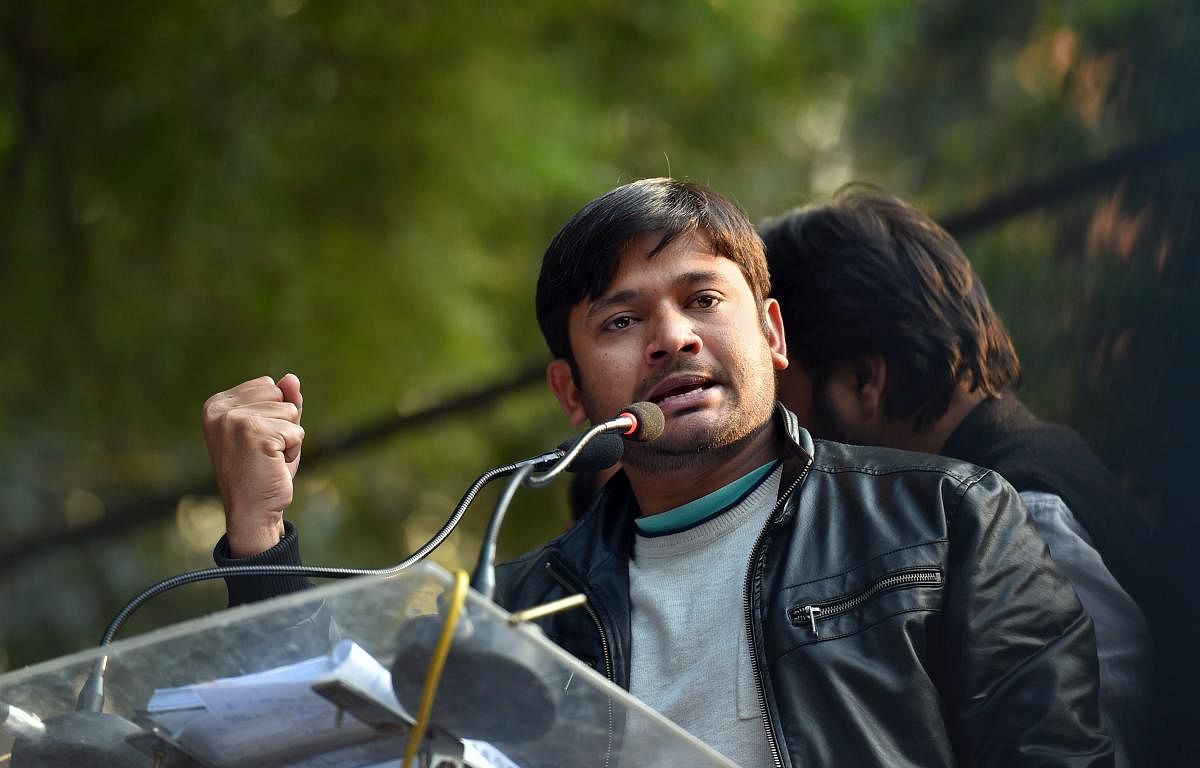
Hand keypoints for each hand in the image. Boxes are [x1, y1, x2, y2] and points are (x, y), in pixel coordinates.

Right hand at [202, 374, 304, 557]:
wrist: (253, 511)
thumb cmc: (262, 471)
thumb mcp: (274, 430)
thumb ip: (282, 402)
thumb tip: (291, 378)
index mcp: (217, 404)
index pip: (268, 385)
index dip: (274, 414)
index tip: (256, 440)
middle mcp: (220, 409)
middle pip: (280, 394)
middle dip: (284, 423)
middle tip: (264, 451)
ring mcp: (235, 420)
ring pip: (290, 411)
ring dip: (288, 438)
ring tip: (268, 459)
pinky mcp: (255, 433)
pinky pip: (296, 430)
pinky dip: (293, 450)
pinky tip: (273, 465)